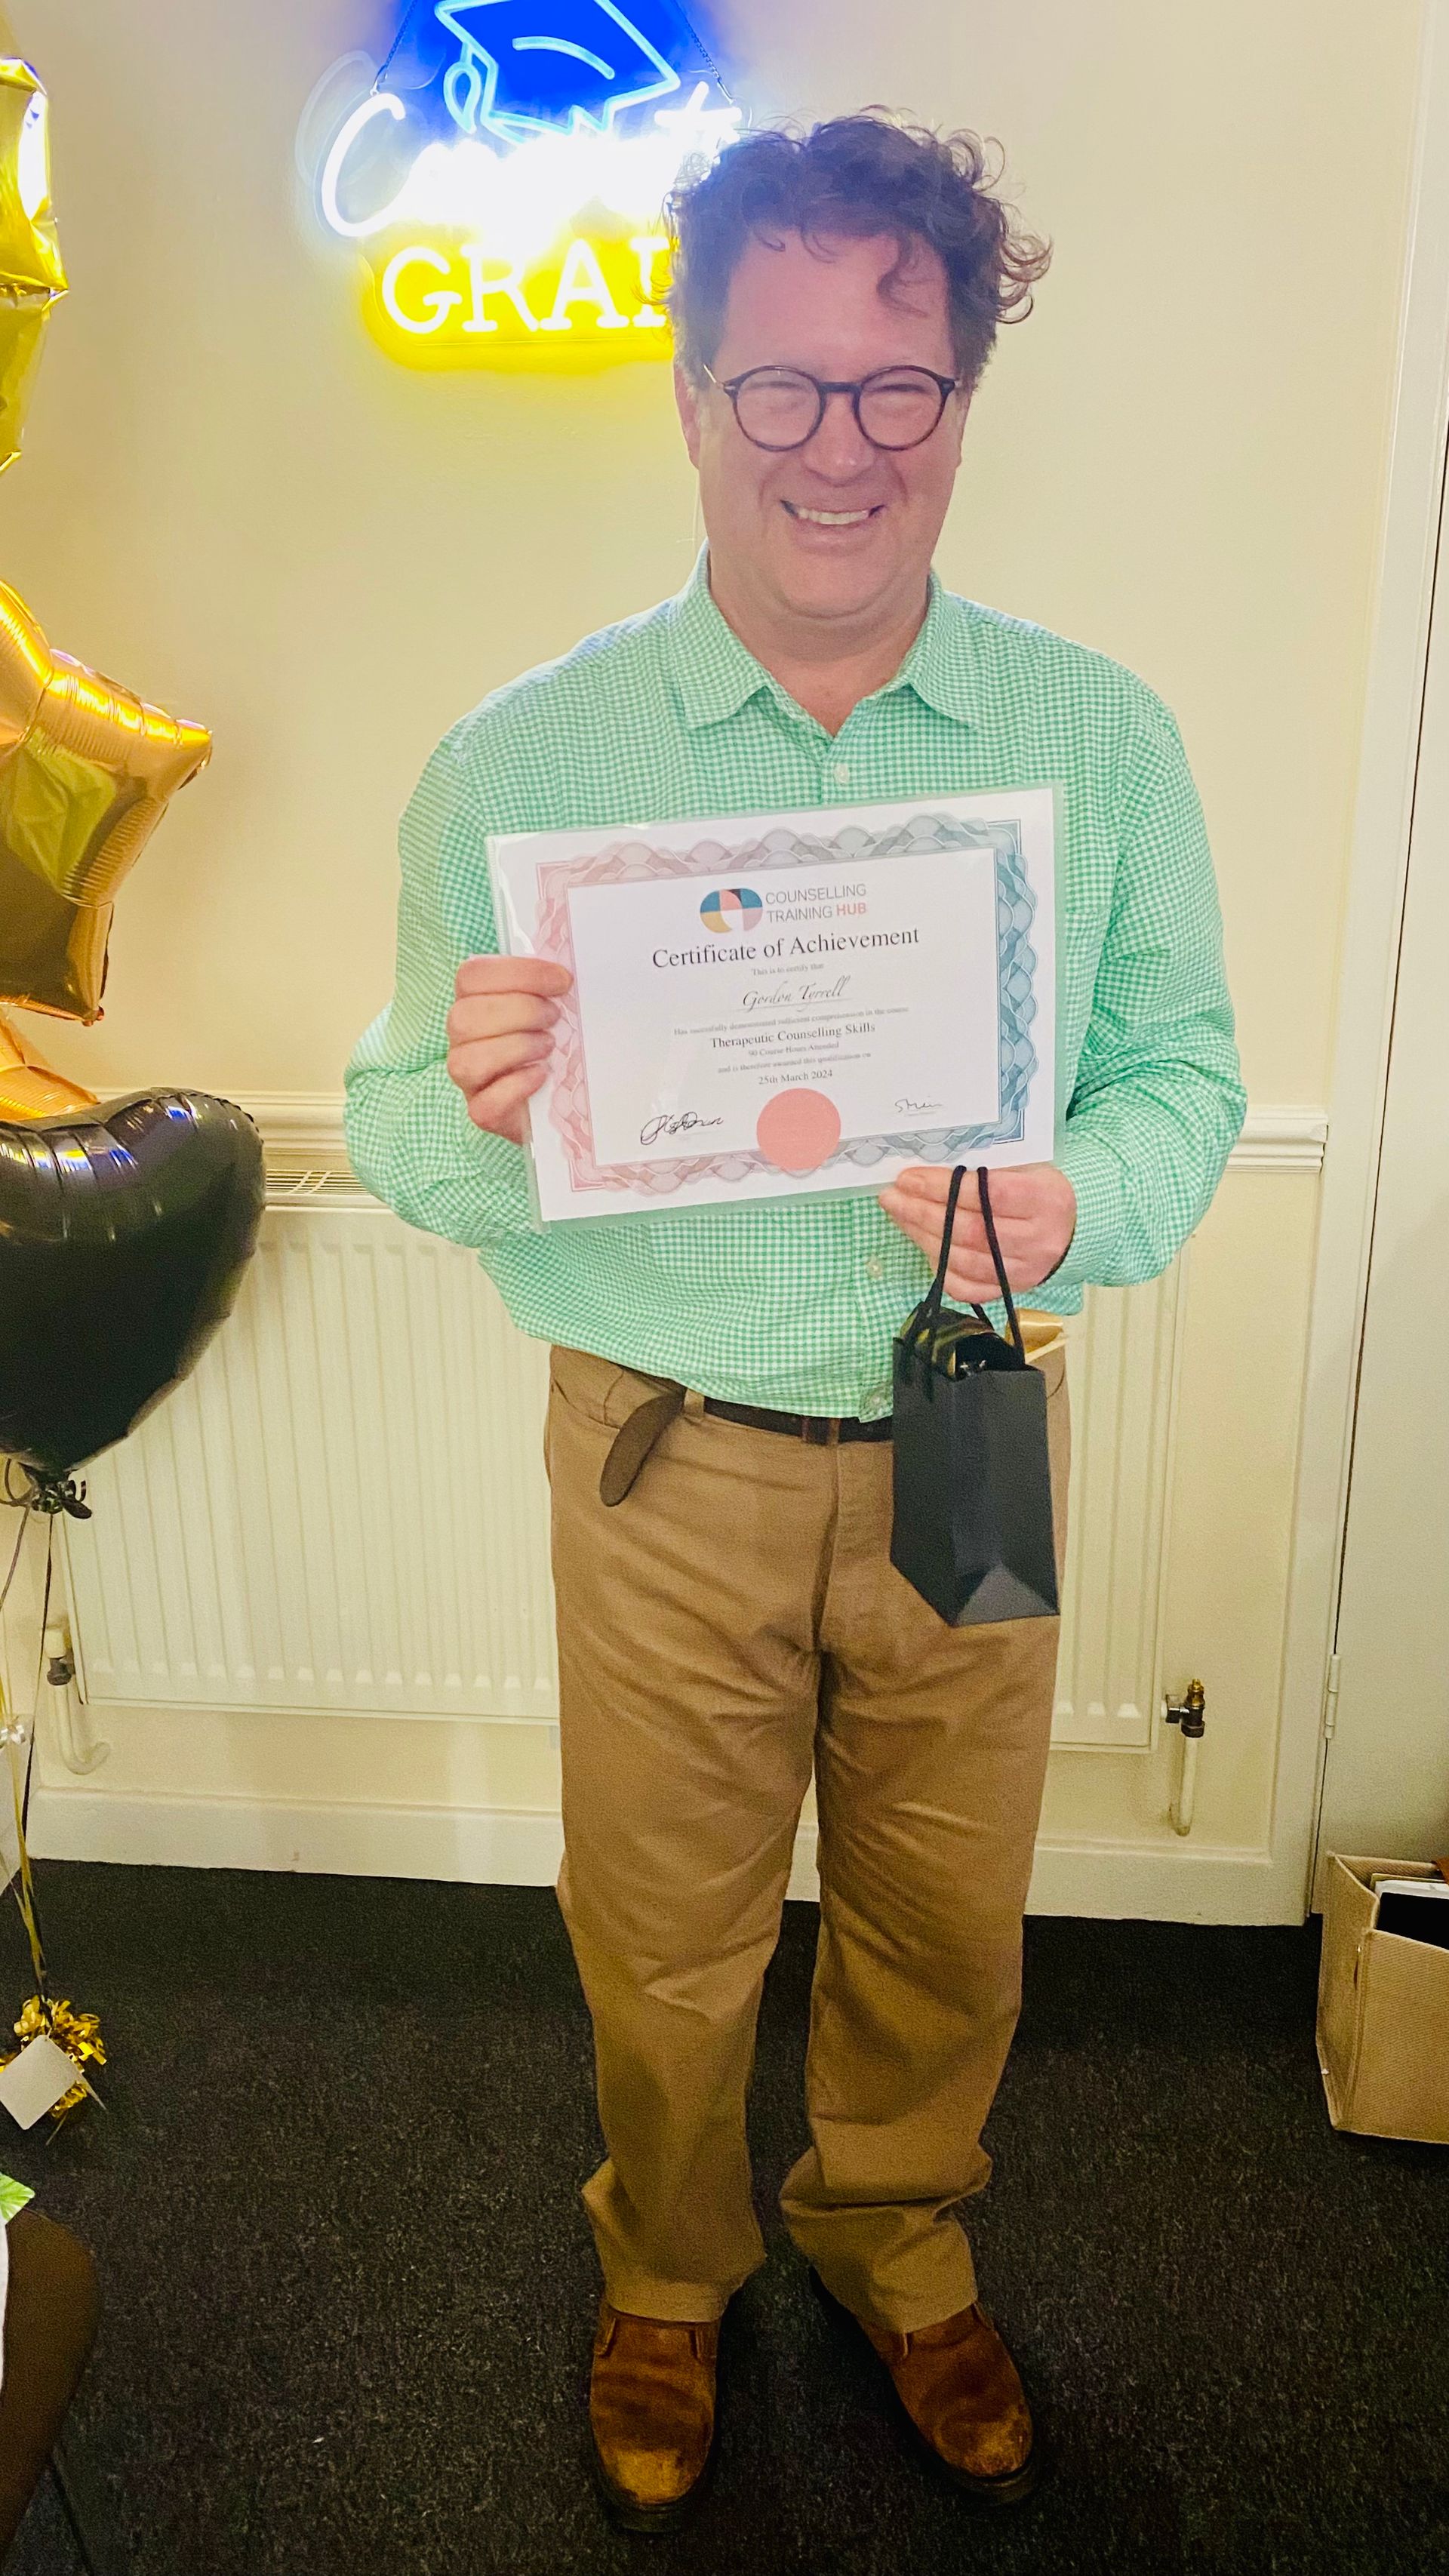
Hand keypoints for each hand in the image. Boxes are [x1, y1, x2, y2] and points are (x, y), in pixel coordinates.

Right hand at [446, 954, 572, 1143]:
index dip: (518, 972)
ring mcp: (469, 1078)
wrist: (557, 1100)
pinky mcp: (482, 1113)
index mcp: (474, 1001)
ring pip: (467, 1060)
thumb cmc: (553, 1046)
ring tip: (549, 1046)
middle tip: (554, 1017)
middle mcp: (463, 1038)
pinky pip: (485, 1103)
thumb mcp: (554, 1011)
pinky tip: (540, 1075)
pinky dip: (516, 1087)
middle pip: (464, 1016)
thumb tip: (570, 973)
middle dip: (519, 1011)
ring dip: (516, 1047)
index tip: (561, 981)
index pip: (473, 974)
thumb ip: (551, 990)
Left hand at [879, 1163, 1076, 1301]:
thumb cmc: (1039, 1188)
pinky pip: (967, 1287)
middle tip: (892, 1197)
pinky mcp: (1012, 1290)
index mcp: (1046, 1200)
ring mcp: (1026, 1271)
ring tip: (900, 1216)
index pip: (989, 1194)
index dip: (944, 1187)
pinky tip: (923, 1243)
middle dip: (922, 1212)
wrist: (1074, 1226)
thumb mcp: (1025, 1167)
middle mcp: (1039, 1240)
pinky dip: (938, 1267)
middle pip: (970, 1231)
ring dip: (923, 1237)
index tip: (909, 1178)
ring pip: (963, 1261)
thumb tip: (926, 1172)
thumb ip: (985, 1169)